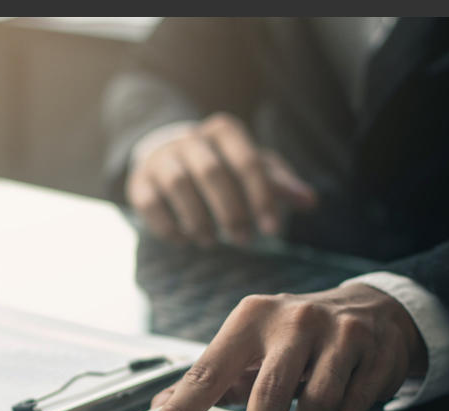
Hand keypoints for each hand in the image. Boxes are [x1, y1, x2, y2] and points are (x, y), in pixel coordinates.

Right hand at [125, 112, 317, 246]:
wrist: (165, 153)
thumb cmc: (220, 163)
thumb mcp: (252, 167)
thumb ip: (279, 183)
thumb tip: (311, 201)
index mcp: (223, 131)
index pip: (246, 161)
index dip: (261, 197)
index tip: (272, 230)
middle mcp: (189, 139)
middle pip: (211, 172)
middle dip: (230, 210)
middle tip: (244, 240)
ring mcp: (160, 159)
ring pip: (178, 185)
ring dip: (198, 218)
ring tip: (211, 241)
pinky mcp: (138, 182)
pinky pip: (150, 203)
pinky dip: (169, 226)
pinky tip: (185, 240)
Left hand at [143, 283, 427, 410]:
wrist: (374, 310)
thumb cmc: (297, 335)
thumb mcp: (252, 342)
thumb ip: (211, 376)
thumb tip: (159, 409)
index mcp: (251, 318)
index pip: (208, 370)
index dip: (182, 410)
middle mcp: (293, 322)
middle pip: (267, 393)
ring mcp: (339, 337)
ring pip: (316, 404)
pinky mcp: (373, 357)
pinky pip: (349, 410)